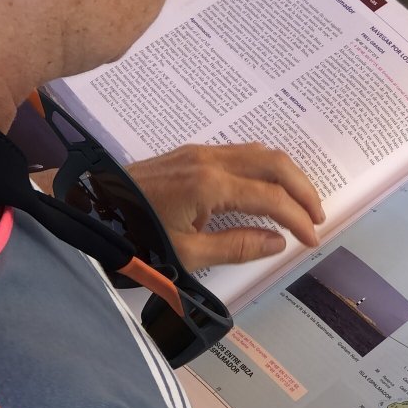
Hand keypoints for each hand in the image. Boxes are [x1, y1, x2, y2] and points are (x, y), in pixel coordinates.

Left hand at [127, 142, 324, 271]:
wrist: (90, 206)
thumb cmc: (133, 235)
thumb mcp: (186, 255)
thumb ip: (236, 247)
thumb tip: (277, 242)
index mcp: (210, 185)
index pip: (271, 197)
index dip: (297, 218)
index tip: (311, 239)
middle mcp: (209, 160)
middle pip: (274, 163)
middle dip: (302, 188)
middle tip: (318, 216)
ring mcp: (199, 152)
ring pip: (259, 152)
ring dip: (285, 174)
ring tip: (299, 202)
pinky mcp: (190, 153)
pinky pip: (240, 152)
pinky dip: (264, 167)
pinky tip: (267, 186)